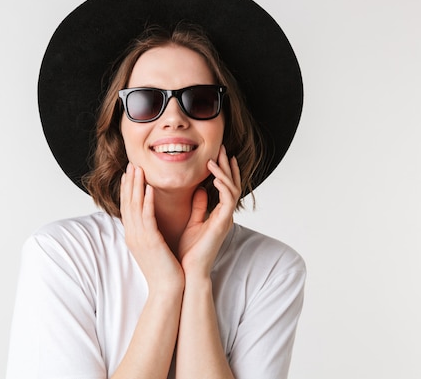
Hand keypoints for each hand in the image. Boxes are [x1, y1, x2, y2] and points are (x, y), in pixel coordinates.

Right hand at [120, 163, 184, 293]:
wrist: (167, 290)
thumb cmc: (165, 270)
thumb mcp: (156, 246)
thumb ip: (154, 230)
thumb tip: (156, 219)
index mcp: (134, 236)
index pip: (128, 208)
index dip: (128, 190)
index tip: (130, 174)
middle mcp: (133, 235)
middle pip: (127, 203)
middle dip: (129, 183)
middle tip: (131, 165)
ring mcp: (139, 238)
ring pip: (135, 207)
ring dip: (136, 186)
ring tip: (138, 169)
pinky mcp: (150, 241)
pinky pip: (147, 217)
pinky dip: (147, 201)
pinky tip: (150, 188)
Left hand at [178, 145, 240, 277]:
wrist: (188, 272)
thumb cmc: (188, 251)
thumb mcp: (192, 223)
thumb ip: (198, 206)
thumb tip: (200, 189)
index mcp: (218, 214)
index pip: (225, 187)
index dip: (223, 171)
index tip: (217, 155)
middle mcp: (224, 215)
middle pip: (232, 184)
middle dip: (227, 166)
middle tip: (222, 148)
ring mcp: (225, 219)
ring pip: (232, 189)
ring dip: (224, 172)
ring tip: (215, 159)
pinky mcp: (222, 224)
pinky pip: (228, 200)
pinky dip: (223, 186)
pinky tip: (215, 177)